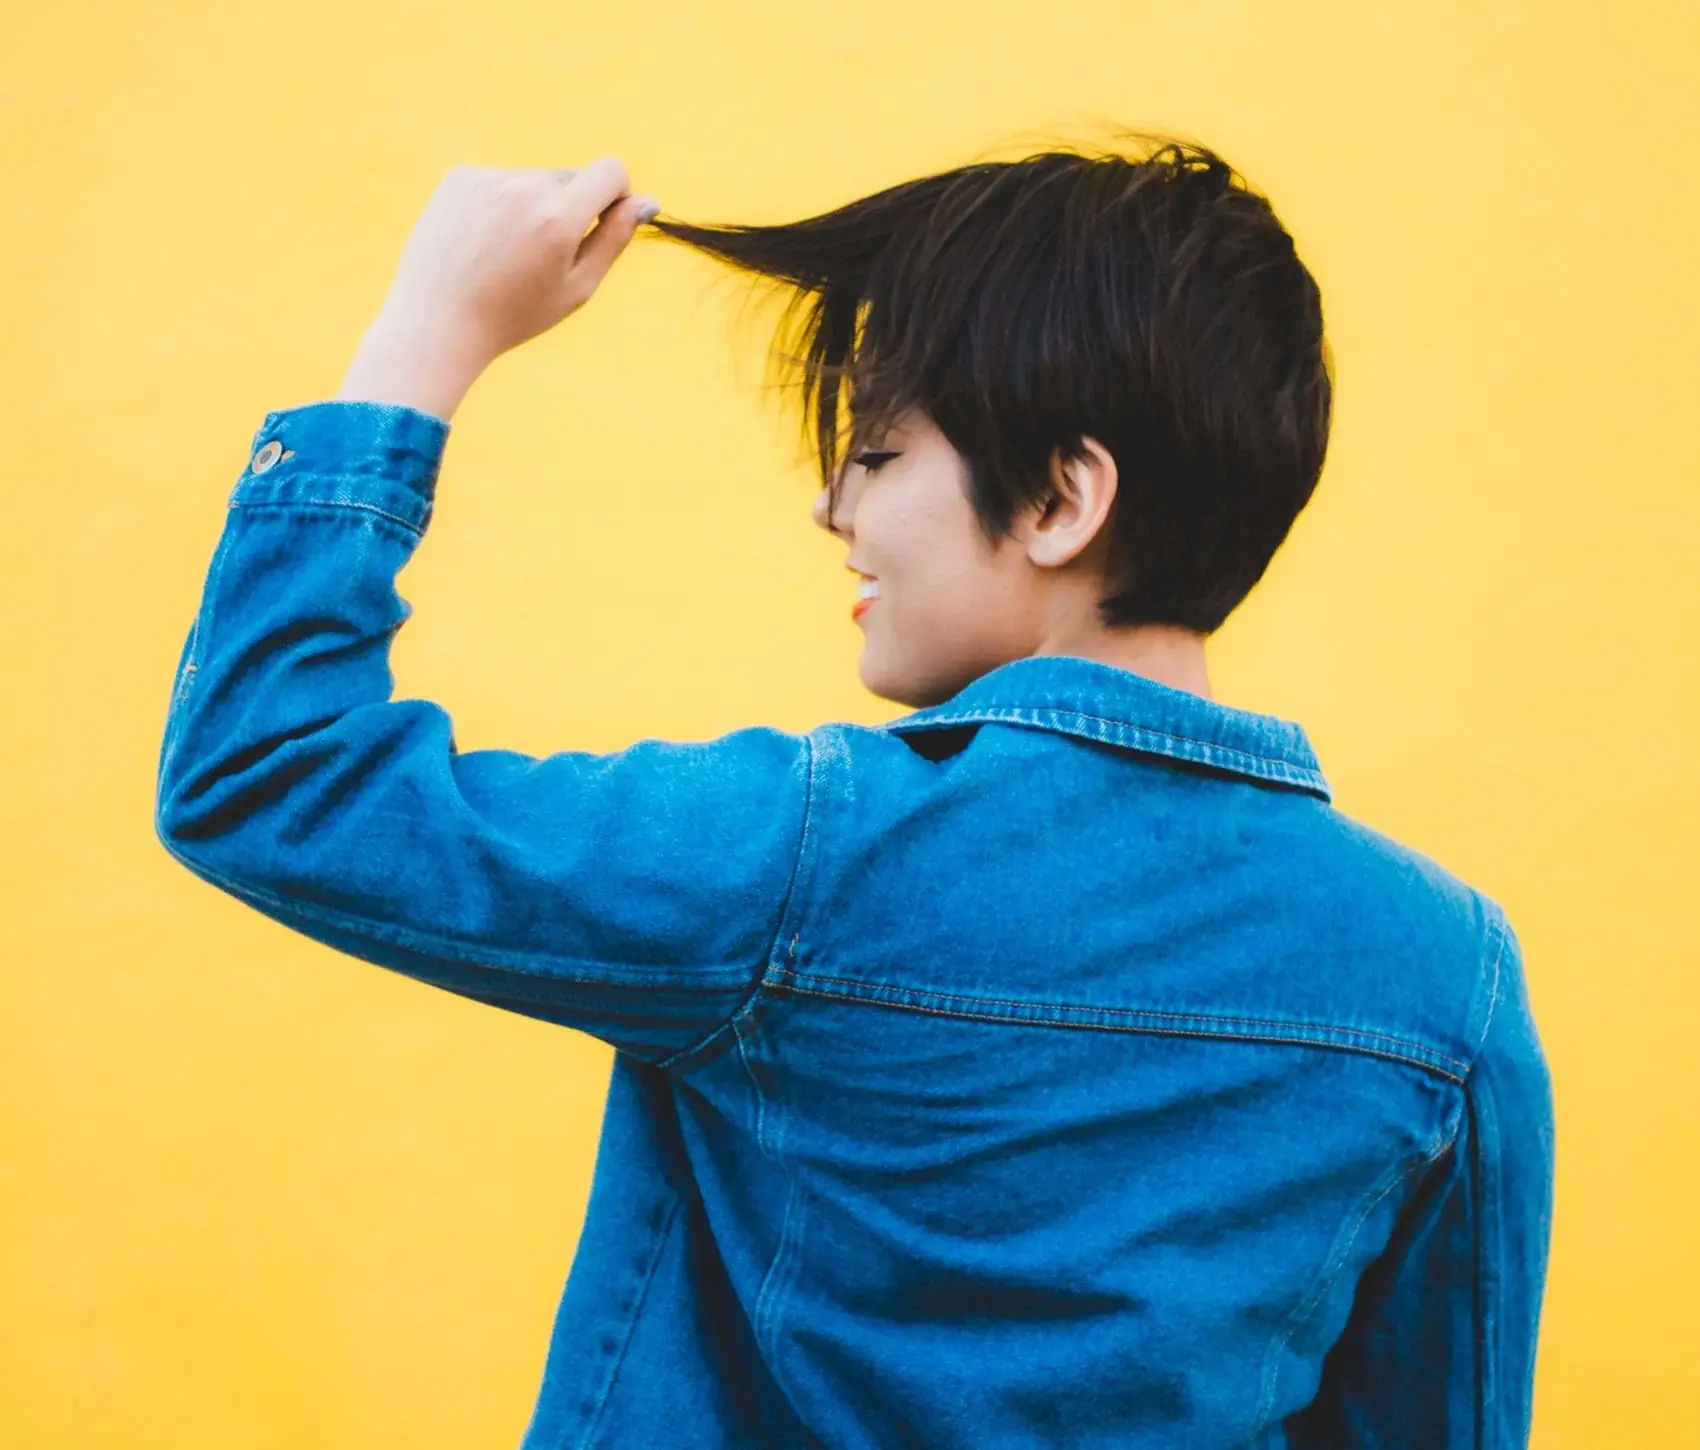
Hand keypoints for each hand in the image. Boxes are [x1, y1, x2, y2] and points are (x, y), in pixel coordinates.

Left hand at [336, 157, 657, 418]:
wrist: (437, 322)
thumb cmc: (515, 315)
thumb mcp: (577, 286)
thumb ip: (615, 238)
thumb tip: (647, 200)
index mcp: (560, 217)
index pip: (611, 170)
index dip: (616, 195)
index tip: (602, 222)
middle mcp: (525, 187)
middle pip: (572, 177)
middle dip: (571, 208)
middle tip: (543, 258)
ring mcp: (489, 179)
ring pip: (534, 180)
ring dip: (533, 208)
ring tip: (507, 255)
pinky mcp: (461, 178)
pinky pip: (500, 181)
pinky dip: (500, 206)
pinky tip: (482, 243)